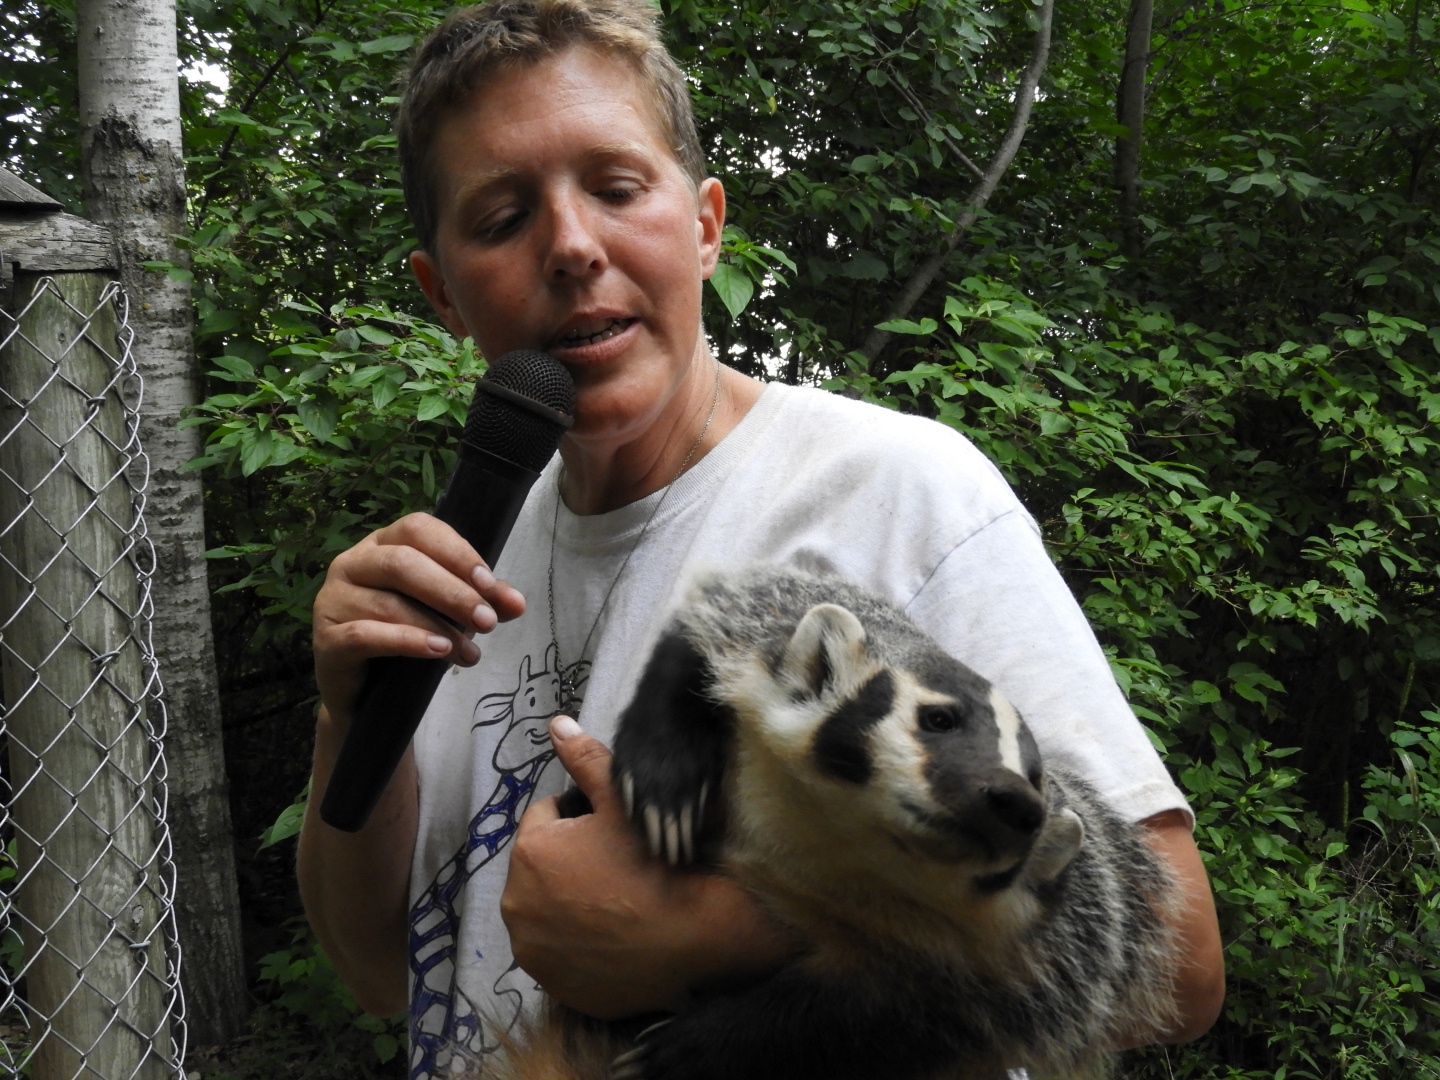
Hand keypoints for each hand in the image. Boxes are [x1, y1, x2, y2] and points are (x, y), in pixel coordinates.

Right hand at [312, 512, 525, 726]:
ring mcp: (334, 599)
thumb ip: (480, 601)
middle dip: (452, 592)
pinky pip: (366, 635)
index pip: (419, 530)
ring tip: (470, 653)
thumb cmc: (406, 636)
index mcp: (383, 544)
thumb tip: (517, 603)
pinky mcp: (326, 638)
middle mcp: (352, 563)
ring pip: (389, 603)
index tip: (489, 584)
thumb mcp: (446, 612)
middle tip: (487, 621)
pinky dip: (408, 642)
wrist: (366, 692)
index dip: (456, 553)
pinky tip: (438, 652)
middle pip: (403, 563)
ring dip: (438, 627)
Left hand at [501, 716, 795, 1019]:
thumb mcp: (623, 803)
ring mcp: (532, 948)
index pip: (546, 815)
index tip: (610, 831)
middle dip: (567, 859)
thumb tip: (556, 725)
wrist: (693, 939)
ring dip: (566, 900)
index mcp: (531, 851)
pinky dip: (573, 939)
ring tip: (613, 899)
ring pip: (544, 906)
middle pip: (541, 863)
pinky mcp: (550, 982)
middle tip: (614, 865)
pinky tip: (609, 933)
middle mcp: (516, 903)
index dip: (580, 817)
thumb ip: (586, 759)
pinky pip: (555, 948)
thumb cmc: (656, 864)